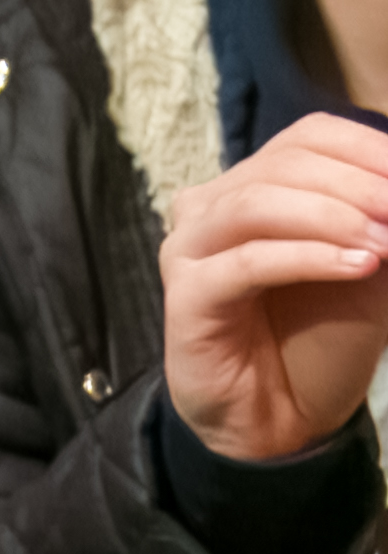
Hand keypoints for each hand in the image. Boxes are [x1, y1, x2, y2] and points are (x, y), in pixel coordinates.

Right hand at [161, 115, 387, 462]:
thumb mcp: (373, 265)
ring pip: (257, 203)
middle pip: (286, 163)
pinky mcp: (186, 296)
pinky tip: (357, 267)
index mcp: (256, 187)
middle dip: (360, 185)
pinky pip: (246, 262)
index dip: (368, 148)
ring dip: (334, 217)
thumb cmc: (322, 336)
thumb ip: (383, 224)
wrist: (283, 416)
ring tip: (384, 245)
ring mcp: (190, 249)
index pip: (310, 136)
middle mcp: (212, 207)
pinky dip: (308, 257)